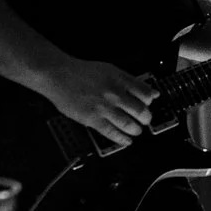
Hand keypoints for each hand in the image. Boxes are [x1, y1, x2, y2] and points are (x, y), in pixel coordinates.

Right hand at [39, 59, 158, 148]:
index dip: (150, 100)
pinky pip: (111, 132)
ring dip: (136, 129)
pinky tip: (126, 141)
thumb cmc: (82, 72)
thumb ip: (130, 81)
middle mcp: (115, 93)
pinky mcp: (93, 119)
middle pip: (140, 110)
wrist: (59, 75)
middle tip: (145, 120)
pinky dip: (121, 138)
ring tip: (137, 131)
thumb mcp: (109, 70)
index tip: (149, 103)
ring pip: (128, 123)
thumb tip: (151, 93)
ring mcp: (104, 107)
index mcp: (120, 79)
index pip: (145, 92)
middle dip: (146, 118)